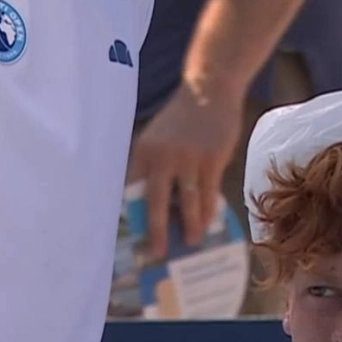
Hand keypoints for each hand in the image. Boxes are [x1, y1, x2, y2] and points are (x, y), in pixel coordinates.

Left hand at [128, 80, 243, 257]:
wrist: (209, 88)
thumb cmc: (185, 120)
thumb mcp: (159, 139)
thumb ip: (157, 167)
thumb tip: (165, 207)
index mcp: (143, 152)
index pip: (132, 190)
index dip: (131, 216)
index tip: (130, 238)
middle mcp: (161, 156)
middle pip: (155, 201)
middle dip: (156, 230)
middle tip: (158, 252)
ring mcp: (187, 157)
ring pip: (187, 201)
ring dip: (190, 225)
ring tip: (191, 243)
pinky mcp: (211, 158)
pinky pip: (208, 193)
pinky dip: (209, 211)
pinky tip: (209, 224)